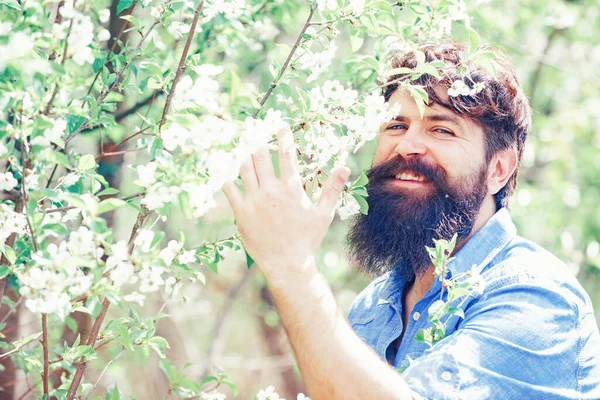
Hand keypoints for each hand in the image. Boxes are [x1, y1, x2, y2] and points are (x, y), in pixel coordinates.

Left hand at [222, 126, 349, 275]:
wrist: (287, 264)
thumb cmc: (307, 239)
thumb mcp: (323, 214)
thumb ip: (332, 189)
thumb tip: (344, 168)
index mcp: (291, 189)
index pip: (286, 155)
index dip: (283, 137)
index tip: (280, 126)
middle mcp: (270, 191)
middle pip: (260, 156)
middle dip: (259, 142)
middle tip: (256, 133)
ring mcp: (253, 201)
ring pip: (244, 168)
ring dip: (244, 155)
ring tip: (243, 148)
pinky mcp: (240, 212)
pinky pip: (229, 189)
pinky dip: (227, 176)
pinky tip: (225, 169)